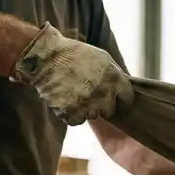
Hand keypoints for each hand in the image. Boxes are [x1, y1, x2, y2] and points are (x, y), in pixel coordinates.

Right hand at [11, 23, 133, 125]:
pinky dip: (70, 115)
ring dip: (84, 109)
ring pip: (92, 116)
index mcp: (114, 77)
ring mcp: (87, 103)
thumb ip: (115, 74)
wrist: (46, 56)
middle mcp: (103, 92)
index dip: (120, 98)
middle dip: (102, 105)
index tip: (114, 97)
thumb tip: (123, 86)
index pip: (127, 97)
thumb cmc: (74, 54)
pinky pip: (75, 121)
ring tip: (74, 95)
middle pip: (109, 110)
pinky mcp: (70, 111)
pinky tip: (65, 102)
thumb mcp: (102, 58)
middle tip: (90, 96)